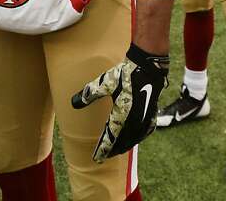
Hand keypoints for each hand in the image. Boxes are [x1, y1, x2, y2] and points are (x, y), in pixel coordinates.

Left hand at [71, 43, 168, 162]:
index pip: (110, 138)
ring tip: (118, 149)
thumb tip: (74, 103)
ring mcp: (144, 118)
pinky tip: (136, 137)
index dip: (103, 149)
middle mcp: (134, 121)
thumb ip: (89, 94)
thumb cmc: (126, 74)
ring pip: (134, 139)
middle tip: (104, 154)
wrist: (148, 67)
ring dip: (125, 145)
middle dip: (113, 149)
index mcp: (122, 116)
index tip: (96, 158)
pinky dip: (137, 137)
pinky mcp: (151, 113)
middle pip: (122, 142)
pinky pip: (145, 132)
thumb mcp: (104, 83)